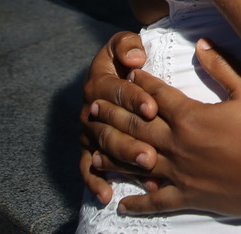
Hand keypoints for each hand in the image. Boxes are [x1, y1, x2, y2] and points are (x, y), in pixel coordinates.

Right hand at [79, 31, 156, 203]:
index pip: (117, 93)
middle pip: (111, 127)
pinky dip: (95, 183)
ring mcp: (88, 131)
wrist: (109, 71)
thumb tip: (135, 58)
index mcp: (99, 83)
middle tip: (151, 154)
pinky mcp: (88, 148)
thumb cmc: (124, 57)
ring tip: (145, 168)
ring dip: (123, 161)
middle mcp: (90, 109)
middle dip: (132, 141)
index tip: (153, 108)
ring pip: (105, 148)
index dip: (134, 99)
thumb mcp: (122, 44)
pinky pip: (88, 168)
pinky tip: (106, 195)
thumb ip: (126, 46)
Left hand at [90, 41, 240, 218]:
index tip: (126, 75)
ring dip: (114, 154)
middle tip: (93, 107)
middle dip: (114, 114)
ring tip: (95, 149)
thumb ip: (222, 68)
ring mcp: (181, 173)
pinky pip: (155, 201)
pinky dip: (137, 203)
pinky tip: (122, 204)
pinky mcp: (189, 196)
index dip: (141, 83)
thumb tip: (202, 44)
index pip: (157, 95)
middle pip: (137, 126)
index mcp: (192, 117)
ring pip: (138, 162)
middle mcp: (179, 145)